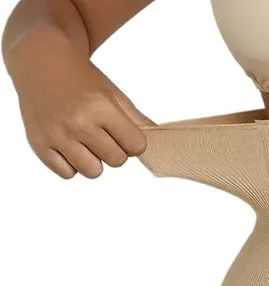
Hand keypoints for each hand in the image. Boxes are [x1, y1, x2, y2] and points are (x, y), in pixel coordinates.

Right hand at [9, 31, 154, 178]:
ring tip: (84, 140)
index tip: (122, 131)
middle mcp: (78, 122)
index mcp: (100, 107)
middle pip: (117, 161)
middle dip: (114, 150)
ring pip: (93, 172)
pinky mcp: (39, 144)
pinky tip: (67, 144)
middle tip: (100, 132)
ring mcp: (56, 134)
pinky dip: (70, 164)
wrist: (41, 61)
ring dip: (93, 160)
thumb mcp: (113, 94)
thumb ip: (138, 120)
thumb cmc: (83, 80)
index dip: (132, 141)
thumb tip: (162, 141)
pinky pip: (67, 173)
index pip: (136, 147)